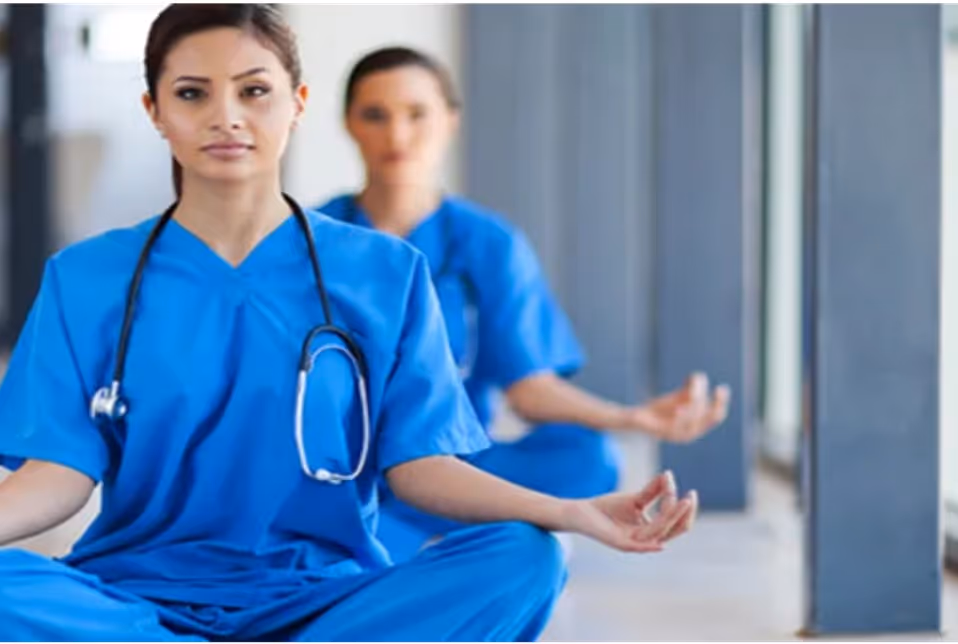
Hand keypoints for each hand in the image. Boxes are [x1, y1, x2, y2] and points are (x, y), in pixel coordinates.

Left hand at [559, 471, 697, 552]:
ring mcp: (635, 542)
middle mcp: (647, 538)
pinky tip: (660, 542)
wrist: (582, 512)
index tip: (683, 487)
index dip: (683, 506)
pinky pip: (639, 547)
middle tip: (690, 497)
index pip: (676, 522)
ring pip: (660, 532)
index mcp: (652, 530)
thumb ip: (653, 490)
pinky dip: (650, 545)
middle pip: (675, 530)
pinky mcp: (621, 544)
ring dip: (672, 517)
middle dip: (684, 513)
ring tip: (679, 500)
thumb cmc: (608, 507)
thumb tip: (669, 475)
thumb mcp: (635, 498)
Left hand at [623, 372, 729, 442]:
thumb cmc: (660, 409)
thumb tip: (699, 377)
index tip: (722, 388)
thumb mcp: (678, 398)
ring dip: (693, 406)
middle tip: (716, 389)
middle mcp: (688, 434)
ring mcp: (674, 434)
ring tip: (692, 391)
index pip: (715, 417)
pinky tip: (679, 409)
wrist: (636, 418)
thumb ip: (689, 389)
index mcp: (695, 427)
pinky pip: (671, 428)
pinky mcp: (659, 431)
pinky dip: (677, 419)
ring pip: (690, 422)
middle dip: (714, 404)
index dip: (720, 403)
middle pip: (706, 420)